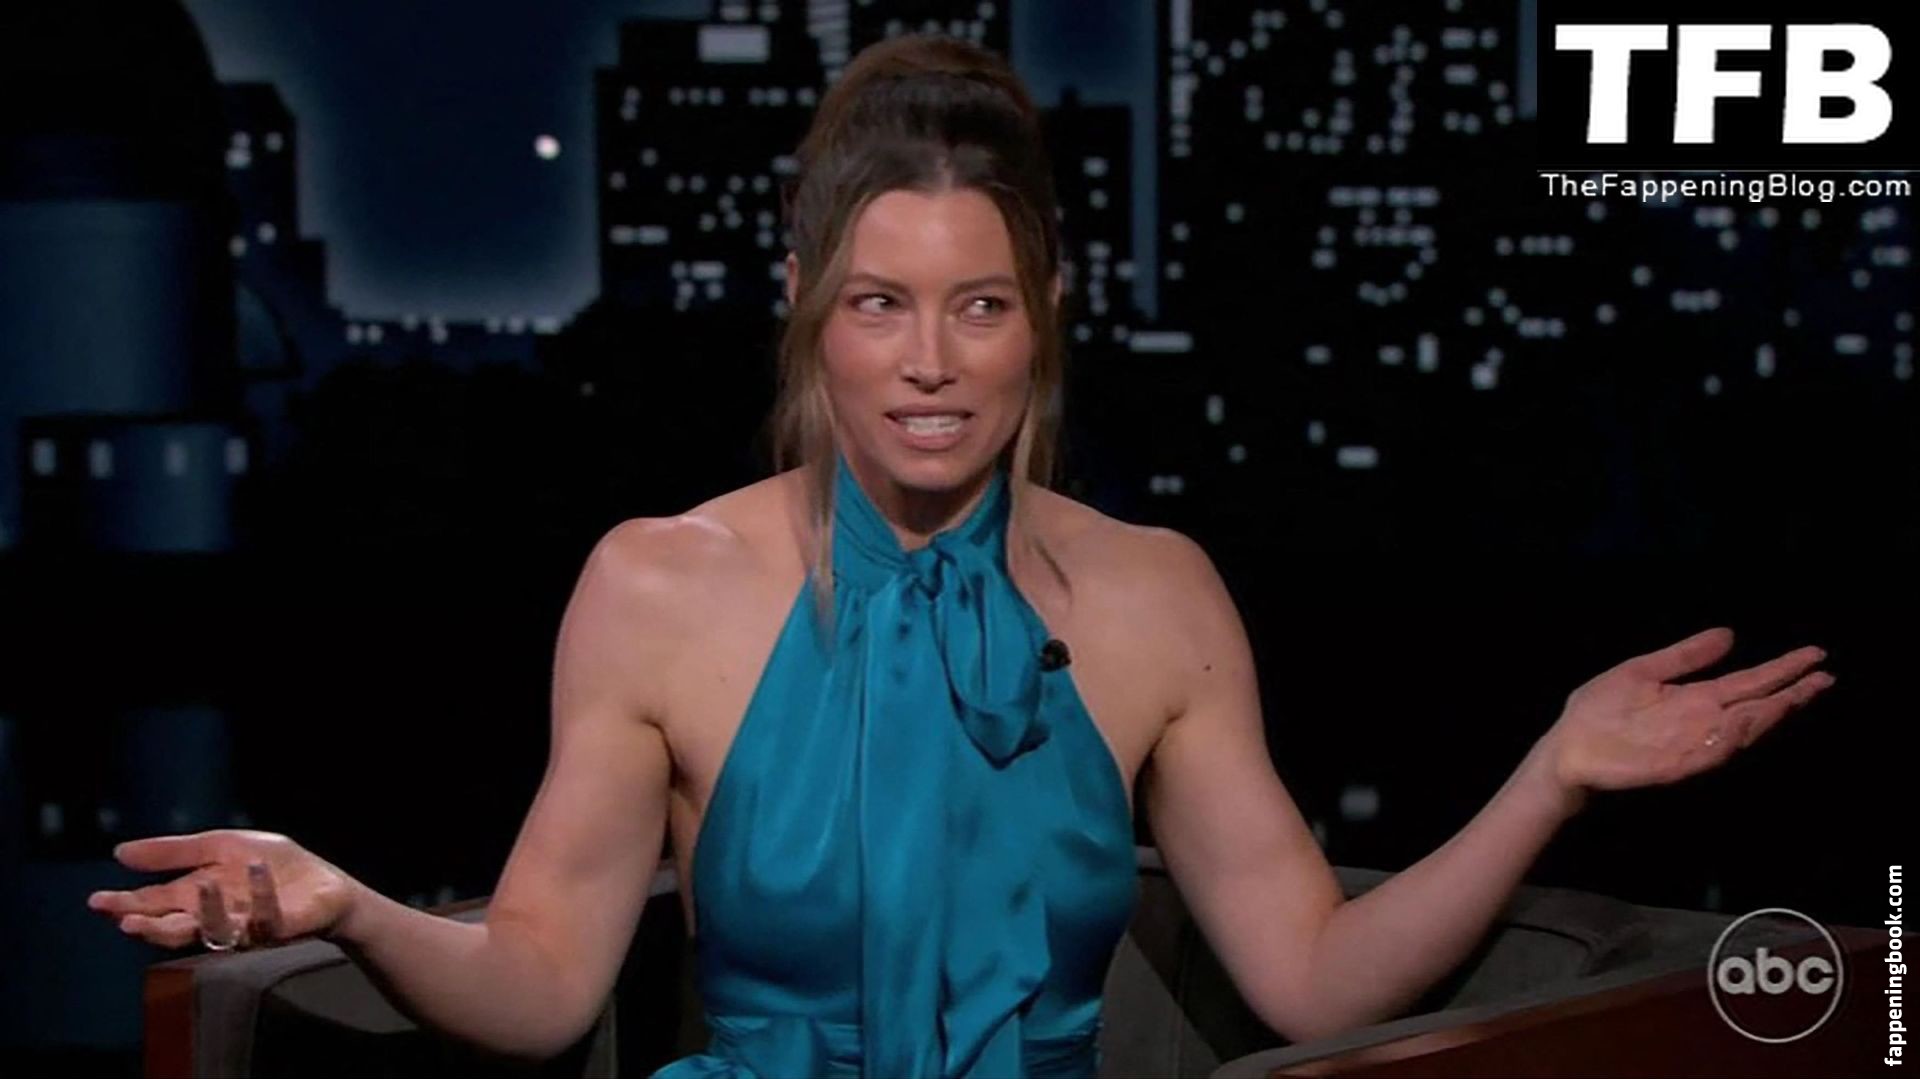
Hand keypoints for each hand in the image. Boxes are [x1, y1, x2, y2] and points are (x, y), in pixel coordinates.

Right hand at [86, 829, 360, 949]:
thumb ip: (175, 852)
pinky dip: (261, 894)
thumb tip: (119, 852)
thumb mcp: (221, 846)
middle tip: (126, 922)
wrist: (325, 884)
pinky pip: (266, 918)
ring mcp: (246, 927)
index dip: (127, 906)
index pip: (155, 905)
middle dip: (151, 927)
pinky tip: (254, 869)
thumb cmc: (271, 866)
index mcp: (197, 897)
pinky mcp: (279, 928)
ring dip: (206, 912)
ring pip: (216, 931)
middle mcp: (215, 918)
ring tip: (200, 886)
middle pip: (175, 929)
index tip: (98, 903)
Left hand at [1536, 627, 1833, 797]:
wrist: (1566, 748)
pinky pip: (1708, 754)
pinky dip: (1727, 741)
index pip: (1750, 682)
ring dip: (1768, 716)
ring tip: (1794, 697)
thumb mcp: (1642, 671)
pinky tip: (1744, 723)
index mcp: (1697, 698)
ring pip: (1740, 731)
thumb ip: (1684, 657)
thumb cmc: (1599, 711)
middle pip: (1757, 707)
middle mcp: (1703, 722)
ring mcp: (1691, 745)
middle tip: (1825, 677)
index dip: (1783, 670)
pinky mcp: (1673, 765)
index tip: (1815, 655)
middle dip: (1791, 694)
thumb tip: (1730, 633)